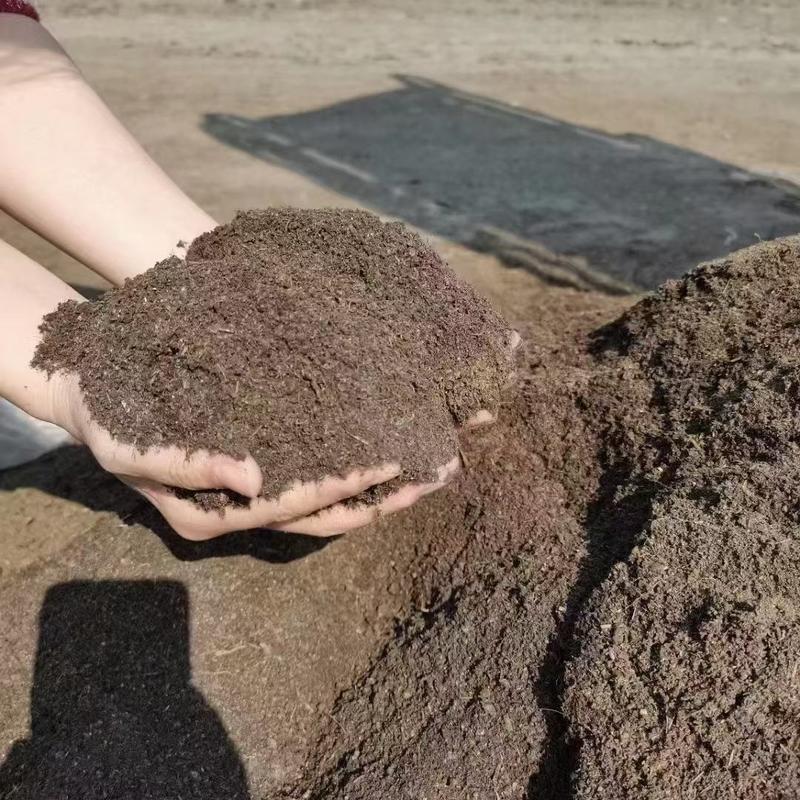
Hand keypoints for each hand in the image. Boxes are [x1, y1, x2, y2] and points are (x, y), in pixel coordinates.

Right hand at [47, 332, 519, 540]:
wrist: (94, 381)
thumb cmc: (106, 412)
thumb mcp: (130, 440)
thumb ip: (186, 465)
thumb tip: (252, 479)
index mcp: (213, 513)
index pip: (294, 505)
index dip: (347, 486)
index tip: (396, 464)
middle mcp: (244, 507)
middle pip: (325, 510)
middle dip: (384, 495)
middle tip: (439, 474)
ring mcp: (258, 485)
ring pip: (330, 494)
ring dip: (382, 481)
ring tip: (433, 462)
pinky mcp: (266, 453)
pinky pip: (320, 461)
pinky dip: (357, 453)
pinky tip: (392, 436)